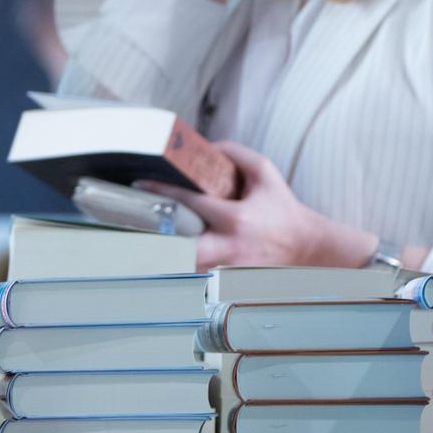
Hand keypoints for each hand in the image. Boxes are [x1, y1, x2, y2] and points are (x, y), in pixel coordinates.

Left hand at [139, 142, 377, 270]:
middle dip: (154, 242)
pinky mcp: (225, 285)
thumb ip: (235, 153)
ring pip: (182, 270)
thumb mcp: (265, 173)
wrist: (305, 248)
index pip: (191, 203)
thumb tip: (203, 148)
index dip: (162, 192)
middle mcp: (229, 249)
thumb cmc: (281, 208)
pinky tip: (157, 261)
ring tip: (133, 243)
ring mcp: (226, 271)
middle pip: (179, 251)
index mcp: (237, 220)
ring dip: (161, 258)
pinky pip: (193, 278)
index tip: (139, 185)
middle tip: (128, 228)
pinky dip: (177, 270)